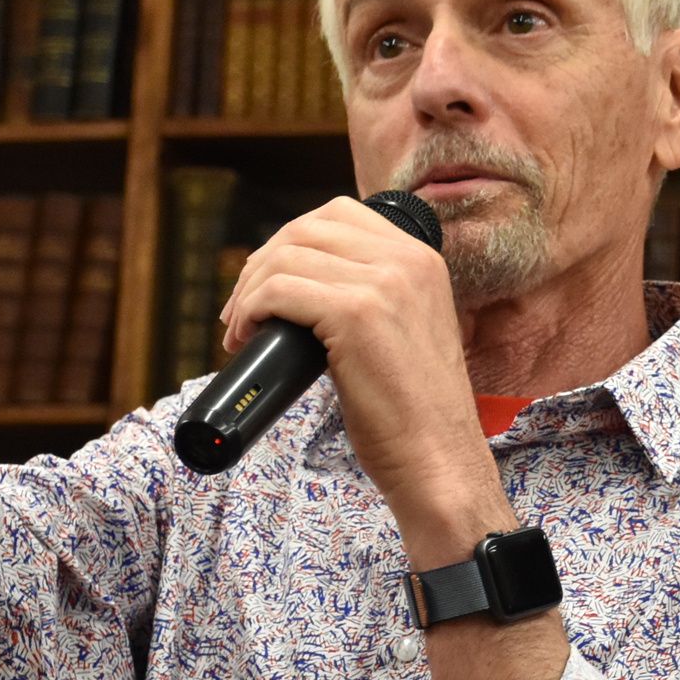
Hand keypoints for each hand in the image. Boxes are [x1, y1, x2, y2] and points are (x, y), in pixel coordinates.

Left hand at [220, 197, 508, 561]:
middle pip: (306, 229)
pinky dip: (250, 311)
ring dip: (248, 291)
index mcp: (422, 259)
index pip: (337, 216)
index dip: (290, 244)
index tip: (268, 284)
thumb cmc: (414, 418)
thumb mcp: (404, 335)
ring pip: (286, 256)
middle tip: (241, 312)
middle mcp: (407, 260)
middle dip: (261, 264)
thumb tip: (304, 293)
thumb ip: (373, 300)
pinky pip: (279, 290)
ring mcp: (383, 284)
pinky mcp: (356, 314)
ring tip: (240, 331)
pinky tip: (246, 338)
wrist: (439, 464)